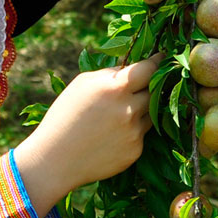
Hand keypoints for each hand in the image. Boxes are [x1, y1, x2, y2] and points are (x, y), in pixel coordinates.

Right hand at [13, 56, 160, 215]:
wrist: (55, 160)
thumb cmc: (64, 116)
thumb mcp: (82, 84)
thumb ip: (110, 74)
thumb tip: (132, 67)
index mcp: (115, 88)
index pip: (149, 69)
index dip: (157, 62)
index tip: (162, 57)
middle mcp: (129, 109)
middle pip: (155, 91)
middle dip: (148, 88)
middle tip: (138, 88)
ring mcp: (134, 132)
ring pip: (151, 113)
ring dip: (141, 110)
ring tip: (116, 116)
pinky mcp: (136, 151)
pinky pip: (142, 134)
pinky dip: (132, 131)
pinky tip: (112, 136)